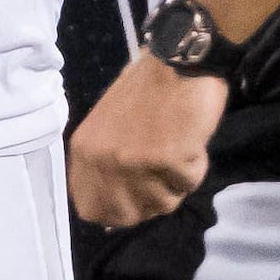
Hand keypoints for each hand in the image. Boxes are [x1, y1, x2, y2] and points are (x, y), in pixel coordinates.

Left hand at [70, 52, 232, 228]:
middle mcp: (102, 161)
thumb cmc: (147, 91)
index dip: (117, 211)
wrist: (178, 63)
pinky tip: (190, 139)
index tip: (137, 198)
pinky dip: (196, 166)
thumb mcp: (110, 131)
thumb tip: (108, 217)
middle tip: (162, 172)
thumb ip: (105, 168)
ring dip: (176, 181)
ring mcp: (132, 162)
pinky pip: (188, 183)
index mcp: (84, 152)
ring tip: (176, 145)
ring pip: (163, 203)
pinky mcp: (166, 159)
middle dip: (150, 201)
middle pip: (127, 215)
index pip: (90, 209)